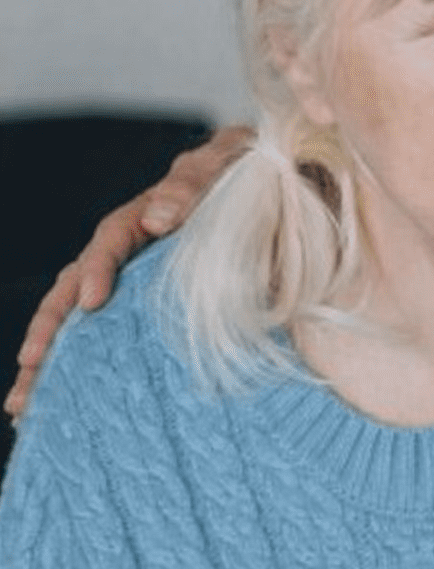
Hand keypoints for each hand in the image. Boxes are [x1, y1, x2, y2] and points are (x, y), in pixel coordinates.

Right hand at [5, 125, 252, 422]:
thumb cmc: (242, 171)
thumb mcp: (221, 164)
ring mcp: (136, 283)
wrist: (274, 178)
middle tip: (29, 367)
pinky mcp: (153, 308)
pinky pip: (117, 337)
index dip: (96, 270)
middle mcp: (128, 253)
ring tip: (24, 404)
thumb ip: (192, 183)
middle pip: (76, 289)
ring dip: (54, 360)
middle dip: (48, 330)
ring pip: (83, 321)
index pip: (108, 243)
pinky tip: (69, 400)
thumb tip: (158, 218)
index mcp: (142, 217)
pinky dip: (90, 366)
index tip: (91, 302)